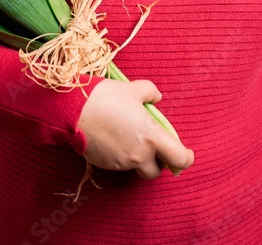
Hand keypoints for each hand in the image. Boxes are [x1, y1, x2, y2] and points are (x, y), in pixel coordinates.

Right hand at [76, 79, 193, 179]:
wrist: (74, 110)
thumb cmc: (106, 97)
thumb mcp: (134, 89)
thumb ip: (151, 93)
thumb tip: (157, 98)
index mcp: (151, 136)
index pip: (178, 158)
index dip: (186, 159)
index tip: (186, 154)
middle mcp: (139, 154)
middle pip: (156, 171)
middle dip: (158, 163)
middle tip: (154, 148)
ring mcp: (121, 162)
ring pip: (136, 168)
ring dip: (138, 158)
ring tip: (128, 137)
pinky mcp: (106, 165)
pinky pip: (119, 165)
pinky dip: (121, 156)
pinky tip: (113, 139)